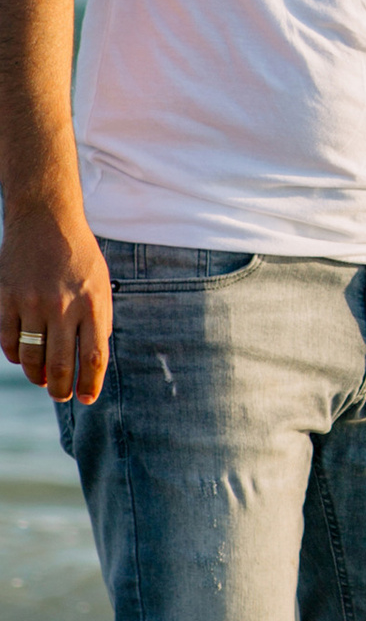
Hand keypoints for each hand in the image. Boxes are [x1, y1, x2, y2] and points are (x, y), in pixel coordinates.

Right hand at [0, 207, 110, 405]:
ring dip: (37, 375)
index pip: (94, 357)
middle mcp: (62, 306)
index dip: (90, 384)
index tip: (88, 399)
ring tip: (44, 381)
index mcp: (92, 304)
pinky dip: (14, 356)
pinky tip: (23, 359)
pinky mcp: (6, 298)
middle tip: (61, 397)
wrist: (46, 221)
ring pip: (30, 356)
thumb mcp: (100, 287)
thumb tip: (91, 360)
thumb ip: (97, 321)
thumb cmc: (79, 258)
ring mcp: (31, 302)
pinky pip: (7, 339)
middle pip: (61, 364)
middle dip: (61, 389)